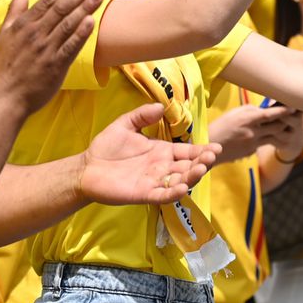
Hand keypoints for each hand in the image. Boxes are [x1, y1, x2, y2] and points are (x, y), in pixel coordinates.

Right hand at [0, 0, 103, 114]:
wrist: (5, 96)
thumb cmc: (6, 66)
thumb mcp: (4, 34)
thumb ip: (14, 12)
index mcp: (25, 24)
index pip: (48, 0)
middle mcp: (36, 34)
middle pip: (62, 8)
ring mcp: (46, 49)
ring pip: (68, 23)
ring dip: (85, 7)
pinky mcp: (55, 65)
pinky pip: (71, 46)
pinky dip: (81, 33)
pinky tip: (92, 21)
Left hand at [78, 103, 220, 204]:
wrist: (87, 167)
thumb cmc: (107, 146)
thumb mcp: (125, 125)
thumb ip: (142, 116)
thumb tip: (161, 106)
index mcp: (161, 151)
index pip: (186, 152)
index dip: (201, 150)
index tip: (215, 148)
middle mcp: (162, 167)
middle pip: (187, 167)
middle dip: (201, 163)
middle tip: (209, 158)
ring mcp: (154, 182)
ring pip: (179, 181)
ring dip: (192, 177)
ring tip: (200, 169)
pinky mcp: (144, 194)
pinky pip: (163, 195)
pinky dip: (174, 193)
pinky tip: (184, 188)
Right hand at [208, 103, 299, 162]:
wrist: (210, 145)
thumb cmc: (221, 125)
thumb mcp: (235, 113)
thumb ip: (250, 111)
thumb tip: (264, 110)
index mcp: (248, 118)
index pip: (270, 114)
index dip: (284, 110)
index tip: (293, 107)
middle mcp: (253, 131)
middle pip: (277, 126)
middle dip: (285, 121)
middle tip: (292, 117)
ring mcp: (253, 143)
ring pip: (274, 137)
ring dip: (278, 132)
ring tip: (282, 127)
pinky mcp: (251, 152)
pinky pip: (263, 144)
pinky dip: (264, 139)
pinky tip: (260, 137)